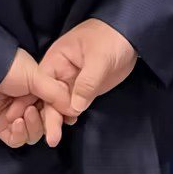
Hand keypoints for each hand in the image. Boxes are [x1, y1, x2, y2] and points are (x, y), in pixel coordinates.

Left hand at [0, 49, 72, 150]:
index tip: (68, 120)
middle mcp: (29, 102)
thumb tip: (75, 107)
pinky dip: (19, 134)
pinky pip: (18, 140)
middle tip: (47, 124)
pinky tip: (15, 122)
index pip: (56, 107)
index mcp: (39, 87)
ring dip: (32, 126)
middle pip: (47, 123)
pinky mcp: (2, 127)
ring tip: (24, 113)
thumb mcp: (36, 75)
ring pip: (34, 133)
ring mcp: (15, 115)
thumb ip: (55, 92)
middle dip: (48, 124)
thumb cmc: (7, 67)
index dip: (61, 115)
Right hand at [39, 18, 137, 132]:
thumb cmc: (110, 39)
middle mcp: (60, 72)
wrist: (130, 34)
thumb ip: (86, 82)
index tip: (47, 117)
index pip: (43, 84)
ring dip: (57, 118)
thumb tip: (74, 108)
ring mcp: (73, 81)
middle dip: (49, 116)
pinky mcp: (85, 89)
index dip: (43, 101)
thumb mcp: (99, 58)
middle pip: (50, 96)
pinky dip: (69, 114)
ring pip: (60, 103)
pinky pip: (74, 104)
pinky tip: (68, 125)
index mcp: (57, 59)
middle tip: (51, 139)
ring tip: (54, 139)